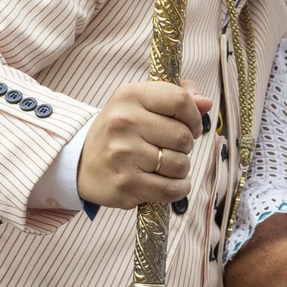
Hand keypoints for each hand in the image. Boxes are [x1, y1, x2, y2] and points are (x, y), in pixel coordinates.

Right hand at [77, 80, 212, 208]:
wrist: (80, 163)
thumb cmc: (119, 131)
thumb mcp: (139, 103)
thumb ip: (175, 96)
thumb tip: (206, 103)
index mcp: (129, 96)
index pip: (180, 101)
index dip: (194, 116)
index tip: (191, 126)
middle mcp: (124, 123)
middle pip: (183, 136)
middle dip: (185, 145)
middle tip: (171, 147)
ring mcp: (123, 155)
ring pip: (180, 164)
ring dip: (181, 168)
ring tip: (165, 165)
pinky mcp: (126, 184)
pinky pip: (172, 189)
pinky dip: (179, 188)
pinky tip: (168, 182)